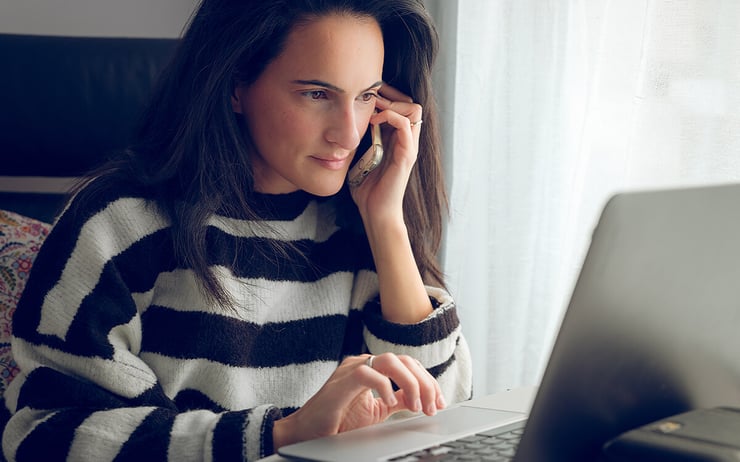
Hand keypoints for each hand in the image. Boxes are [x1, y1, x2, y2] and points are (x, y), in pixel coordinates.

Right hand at [272, 353, 445, 449]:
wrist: (307, 432)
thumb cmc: (338, 421)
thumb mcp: (376, 411)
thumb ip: (396, 400)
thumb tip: (419, 398)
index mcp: (374, 369)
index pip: (409, 365)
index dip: (428, 382)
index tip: (440, 403)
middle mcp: (365, 364)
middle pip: (405, 360)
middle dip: (425, 383)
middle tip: (433, 407)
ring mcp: (353, 369)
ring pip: (392, 361)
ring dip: (411, 383)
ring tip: (416, 405)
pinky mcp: (342, 381)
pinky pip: (368, 374)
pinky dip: (384, 388)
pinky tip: (390, 404)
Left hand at [349, 84, 422, 225]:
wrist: (376, 213)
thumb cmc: (368, 190)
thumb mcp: (362, 159)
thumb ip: (362, 143)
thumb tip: (345, 129)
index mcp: (398, 141)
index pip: (404, 107)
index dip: (389, 98)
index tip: (369, 97)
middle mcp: (407, 142)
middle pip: (412, 104)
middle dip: (392, 97)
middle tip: (372, 100)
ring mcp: (409, 148)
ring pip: (414, 110)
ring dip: (393, 105)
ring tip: (374, 110)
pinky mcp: (406, 156)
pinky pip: (405, 126)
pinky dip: (390, 117)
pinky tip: (374, 121)